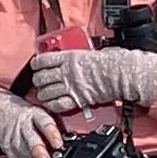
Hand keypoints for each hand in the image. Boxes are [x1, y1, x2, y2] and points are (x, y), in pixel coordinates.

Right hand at [0, 87, 64, 157]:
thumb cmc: (19, 110)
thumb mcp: (35, 110)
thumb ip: (48, 125)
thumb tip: (65, 140)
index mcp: (33, 113)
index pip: (44, 122)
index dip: (51, 133)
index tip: (58, 144)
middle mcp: (22, 124)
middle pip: (31, 139)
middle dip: (39, 151)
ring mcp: (12, 135)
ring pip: (23, 151)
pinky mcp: (5, 144)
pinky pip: (13, 157)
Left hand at [29, 46, 156, 115]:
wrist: (120, 74)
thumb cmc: (111, 62)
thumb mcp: (89, 52)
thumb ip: (78, 56)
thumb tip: (76, 56)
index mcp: (69, 57)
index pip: (43, 60)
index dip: (36, 64)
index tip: (36, 66)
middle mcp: (66, 72)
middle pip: (41, 78)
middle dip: (38, 81)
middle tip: (40, 82)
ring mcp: (71, 86)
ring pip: (46, 92)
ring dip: (44, 94)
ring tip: (45, 94)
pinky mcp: (77, 99)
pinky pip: (58, 104)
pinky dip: (53, 105)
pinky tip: (52, 104)